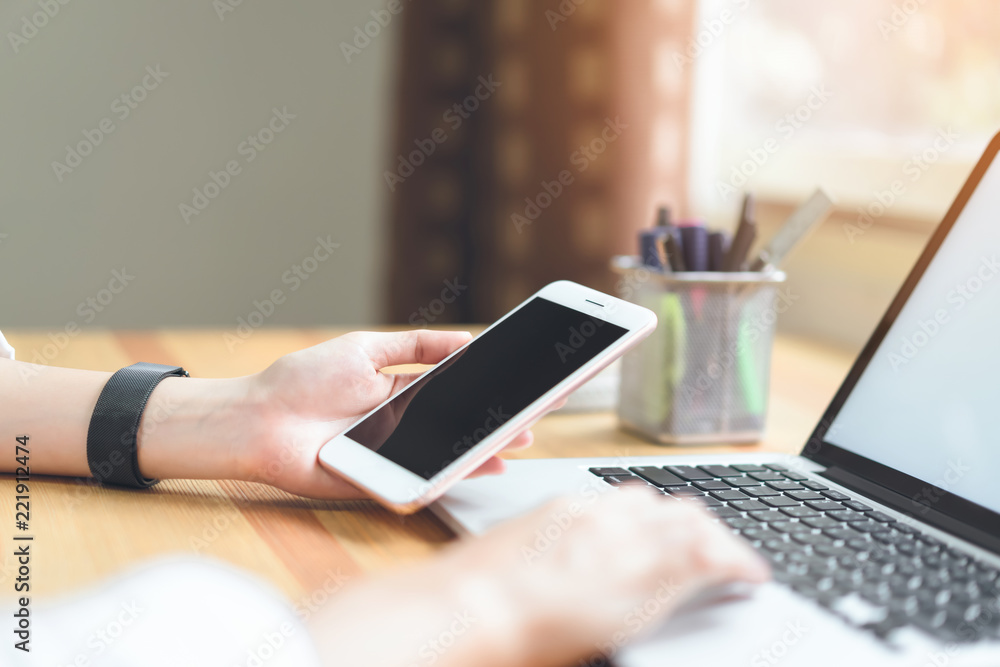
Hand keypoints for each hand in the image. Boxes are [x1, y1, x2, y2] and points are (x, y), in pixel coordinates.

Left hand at [243, 330, 535, 498]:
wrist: (256, 419)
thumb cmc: (301, 382)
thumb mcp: (363, 350)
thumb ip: (413, 345)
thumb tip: (463, 340)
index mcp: (401, 393)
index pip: (455, 391)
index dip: (487, 388)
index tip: (519, 383)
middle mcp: (402, 426)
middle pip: (457, 425)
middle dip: (496, 421)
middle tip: (533, 416)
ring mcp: (394, 454)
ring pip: (446, 453)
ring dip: (483, 449)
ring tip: (517, 440)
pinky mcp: (380, 480)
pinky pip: (421, 477)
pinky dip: (451, 474)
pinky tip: (479, 465)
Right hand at [309, 490, 769, 666]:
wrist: (473, 608)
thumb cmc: (476, 594)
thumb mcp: (516, 559)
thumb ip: (553, 551)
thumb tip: (565, 564)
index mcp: (568, 509)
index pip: (630, 500)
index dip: (657, 519)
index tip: (665, 534)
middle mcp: (602, 514)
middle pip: (665, 505)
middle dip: (691, 525)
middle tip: (705, 549)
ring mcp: (626, 537)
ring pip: (691, 522)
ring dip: (712, 540)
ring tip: (728, 563)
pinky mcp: (649, 569)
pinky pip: (709, 555)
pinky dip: (735, 562)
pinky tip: (750, 575)